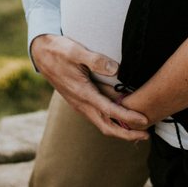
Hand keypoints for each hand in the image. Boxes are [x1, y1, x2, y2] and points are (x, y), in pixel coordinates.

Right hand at [30, 35, 148, 140]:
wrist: (40, 54)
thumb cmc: (59, 51)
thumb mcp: (76, 51)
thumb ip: (95, 60)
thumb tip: (115, 68)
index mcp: (82, 92)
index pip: (109, 110)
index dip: (128, 117)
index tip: (144, 120)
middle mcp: (80, 103)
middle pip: (106, 126)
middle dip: (127, 134)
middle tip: (146, 135)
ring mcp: (79, 104)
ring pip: (102, 123)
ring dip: (120, 129)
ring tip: (138, 130)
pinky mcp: (79, 101)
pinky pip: (97, 116)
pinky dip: (111, 121)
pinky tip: (121, 117)